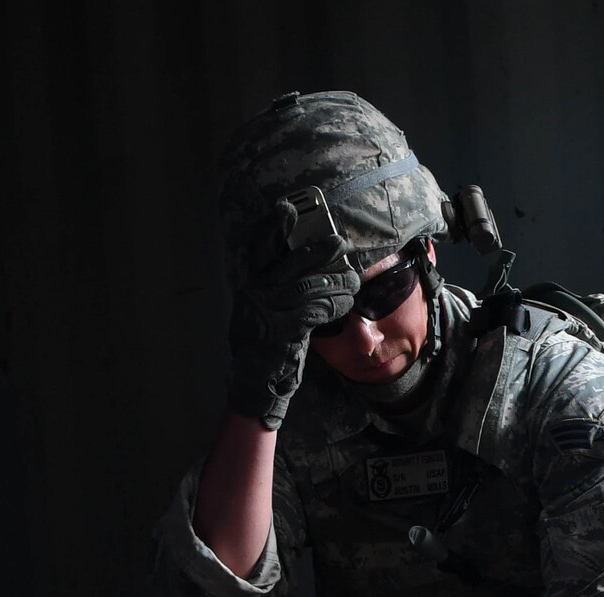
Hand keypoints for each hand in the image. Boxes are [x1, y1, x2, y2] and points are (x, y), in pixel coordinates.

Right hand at [225, 228, 358, 427]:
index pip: (259, 249)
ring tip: (353, 279)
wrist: (253, 382)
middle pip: (290, 263)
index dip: (272, 228)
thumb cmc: (265, 345)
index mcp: (250, 285)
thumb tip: (309, 266)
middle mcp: (255, 294)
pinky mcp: (283, 331)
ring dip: (336, 282)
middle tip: (340, 242)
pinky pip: (315, 311)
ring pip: (308, 286)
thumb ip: (278, 288)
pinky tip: (346, 303)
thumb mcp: (265, 311)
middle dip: (317, 250)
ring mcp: (268, 312)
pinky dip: (334, 305)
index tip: (286, 208)